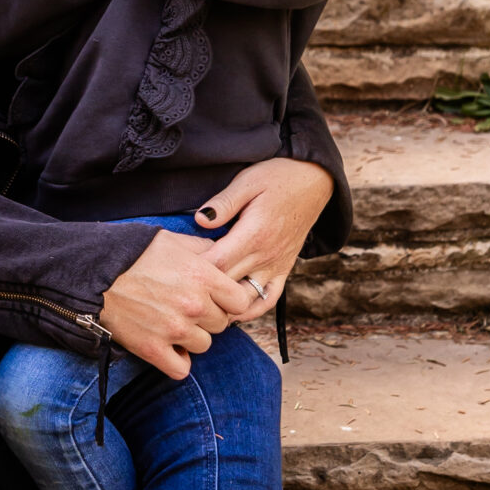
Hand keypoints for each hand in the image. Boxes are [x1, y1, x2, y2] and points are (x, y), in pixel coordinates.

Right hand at [99, 228, 257, 379]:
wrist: (95, 272)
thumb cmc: (135, 253)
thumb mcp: (174, 240)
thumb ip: (205, 249)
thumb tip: (224, 254)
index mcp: (203, 276)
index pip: (240, 302)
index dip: (229, 300)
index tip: (216, 298)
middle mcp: (194, 305)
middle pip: (221, 324)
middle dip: (207, 317)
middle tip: (186, 308)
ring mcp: (174, 329)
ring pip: (203, 346)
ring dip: (191, 337)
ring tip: (172, 323)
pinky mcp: (153, 349)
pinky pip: (181, 369)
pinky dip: (177, 361)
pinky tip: (168, 347)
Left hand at [194, 156, 334, 315]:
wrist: (313, 181)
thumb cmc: (278, 177)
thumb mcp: (247, 181)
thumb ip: (223, 203)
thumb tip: (200, 219)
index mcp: (254, 234)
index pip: (218, 263)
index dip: (194, 268)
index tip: (175, 267)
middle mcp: (266, 255)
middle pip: (227, 284)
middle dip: (202, 288)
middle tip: (179, 287)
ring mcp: (276, 266)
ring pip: (246, 298)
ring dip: (224, 304)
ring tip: (201, 303)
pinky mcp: (284, 270)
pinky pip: (269, 300)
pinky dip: (251, 310)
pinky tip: (232, 311)